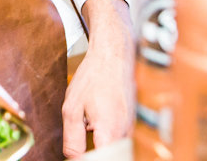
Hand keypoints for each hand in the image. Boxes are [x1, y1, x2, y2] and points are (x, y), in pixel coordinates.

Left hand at [62, 0, 134, 157]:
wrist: (114, 56)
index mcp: (110, 133)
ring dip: (101, 144)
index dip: (89, 159)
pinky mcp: (134, 125)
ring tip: (90, 124)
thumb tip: (73, 158)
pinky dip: (107, 137)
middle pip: (109, 156)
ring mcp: (132, 130)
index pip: (101, 160)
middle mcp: (126, 134)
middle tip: (84, 132)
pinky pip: (119, 140)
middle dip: (95, 152)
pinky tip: (98, 122)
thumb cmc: (93, 77)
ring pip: (115, 149)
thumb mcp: (73, 108)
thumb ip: (72, 138)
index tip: (79, 153)